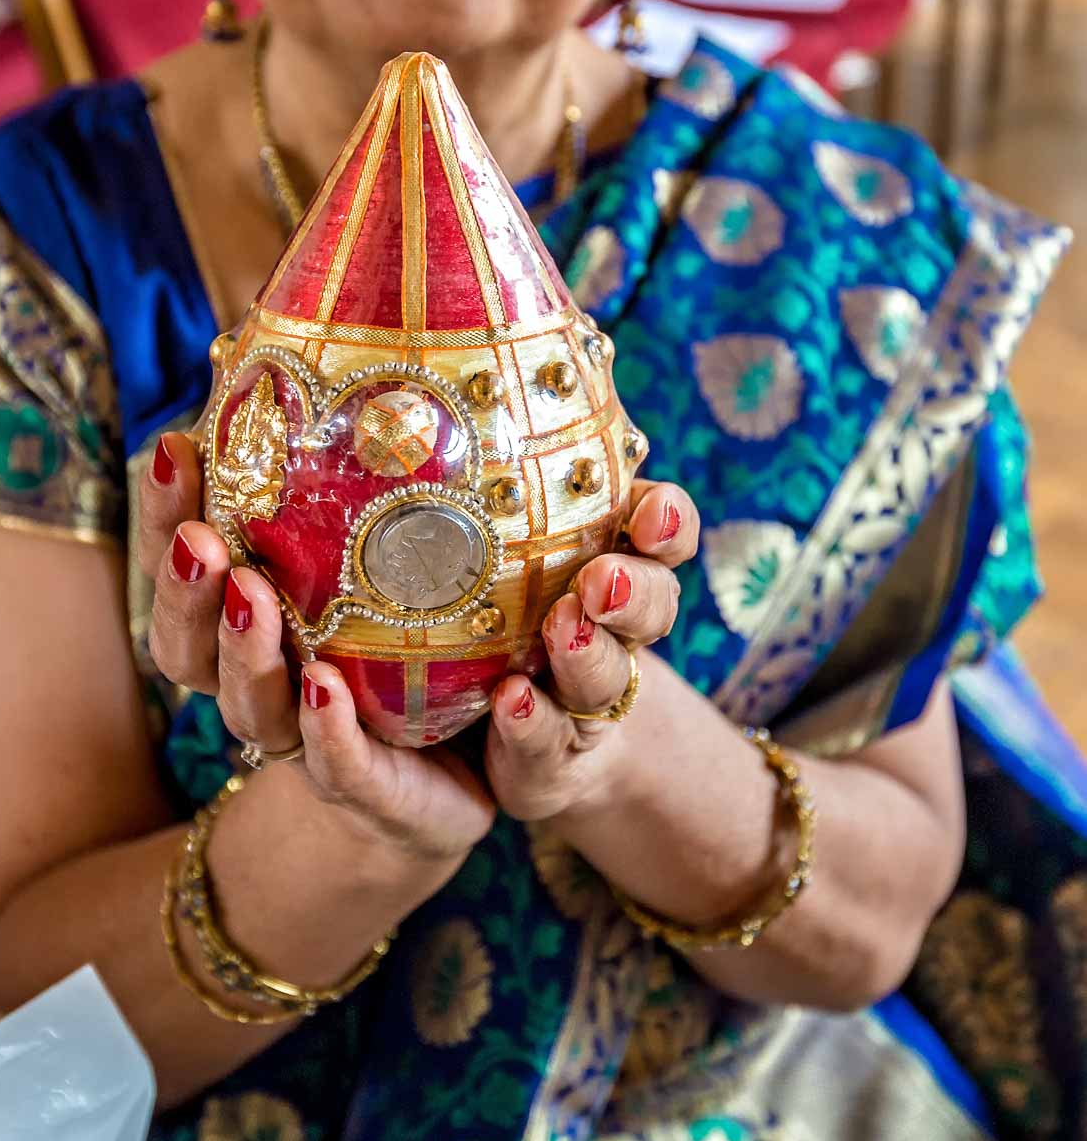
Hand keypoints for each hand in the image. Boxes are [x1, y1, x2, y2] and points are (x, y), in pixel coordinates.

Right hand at [137, 433, 495, 865]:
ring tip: (252, 595)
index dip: (164, 515)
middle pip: (187, 647)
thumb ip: (346, 470)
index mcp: (244, 619)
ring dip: (243, 653)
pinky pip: (339, 764)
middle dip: (185, 590)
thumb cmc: (407, 636)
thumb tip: (321, 355)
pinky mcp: (371, 786)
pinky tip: (325, 684)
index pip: (182, 564)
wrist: (461, 772)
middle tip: (202, 538)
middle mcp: (258, 681)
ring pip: (250, 708)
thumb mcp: (380, 543)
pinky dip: (324, 729)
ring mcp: (306, 739)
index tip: (172, 449)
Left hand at [484, 480, 697, 822]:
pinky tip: (512, 702)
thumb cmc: (515, 614)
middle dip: (632, 593)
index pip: (663, 534)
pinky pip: (546, 744)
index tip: (653, 510)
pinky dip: (533, 725)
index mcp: (618, 569)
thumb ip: (514, 488)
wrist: (531, 741)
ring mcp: (586, 703)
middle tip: (600, 580)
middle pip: (650, 610)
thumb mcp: (522, 548)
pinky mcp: (549, 759)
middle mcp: (615, 635)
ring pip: (605, 681)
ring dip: (588, 656)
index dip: (668, 521)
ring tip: (564, 631)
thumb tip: (473, 381)